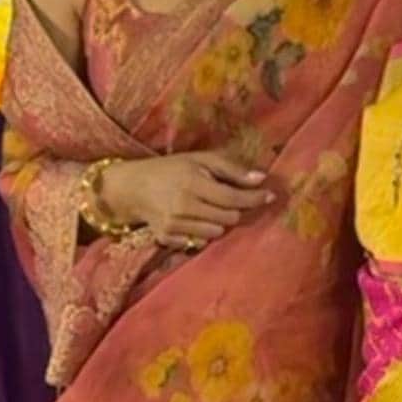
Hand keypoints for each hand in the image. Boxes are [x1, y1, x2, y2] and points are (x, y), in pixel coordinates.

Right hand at [98, 151, 272, 249]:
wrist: (132, 187)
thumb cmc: (169, 169)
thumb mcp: (199, 159)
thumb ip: (231, 169)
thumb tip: (262, 178)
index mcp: (193, 184)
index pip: (234, 198)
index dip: (255, 198)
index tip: (269, 195)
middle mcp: (184, 207)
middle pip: (230, 218)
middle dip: (236, 208)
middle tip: (229, 197)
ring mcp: (175, 226)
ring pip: (217, 232)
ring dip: (220, 220)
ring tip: (209, 206)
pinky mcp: (168, 238)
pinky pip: (199, 241)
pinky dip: (203, 230)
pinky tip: (194, 218)